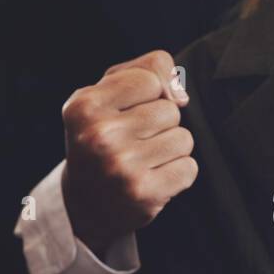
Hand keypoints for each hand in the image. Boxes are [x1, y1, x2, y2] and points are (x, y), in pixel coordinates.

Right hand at [59, 50, 197, 255]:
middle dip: (158, 125)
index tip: (124, 115)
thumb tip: (181, 96)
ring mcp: (121, 167)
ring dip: (169, 150)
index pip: (150, 79)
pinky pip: (189, 168)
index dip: (146, 95)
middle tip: (130, 144)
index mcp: (84, 107)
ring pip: (183, 139)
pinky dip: (176, 175)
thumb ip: (147, 69)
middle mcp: (99, 136)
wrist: (84, 205)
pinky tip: (150, 180)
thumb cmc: (102, 136)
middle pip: (170, 110)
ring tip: (141, 162)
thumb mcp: (108, 93)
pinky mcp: (143, 194)